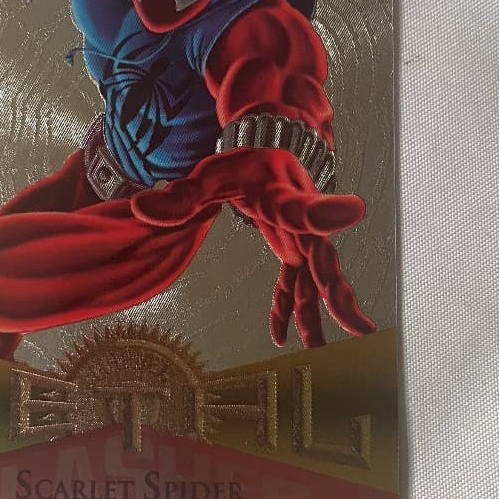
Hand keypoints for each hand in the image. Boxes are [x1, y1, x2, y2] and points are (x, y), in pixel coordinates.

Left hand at [130, 147, 374, 347]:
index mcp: (283, 196)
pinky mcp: (292, 251)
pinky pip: (293, 286)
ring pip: (314, 282)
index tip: (354, 210)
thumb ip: (181, 195)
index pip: (302, 207)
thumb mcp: (211, 175)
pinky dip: (287, 310)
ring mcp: (300, 240)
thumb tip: (141, 208)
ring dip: (319, 315)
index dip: (325, 213)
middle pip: (322, 259)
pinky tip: (281, 337)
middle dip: (336, 292)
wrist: (266, 149)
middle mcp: (300, 222)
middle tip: (356, 324)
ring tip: (323, 349)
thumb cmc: (243, 163)